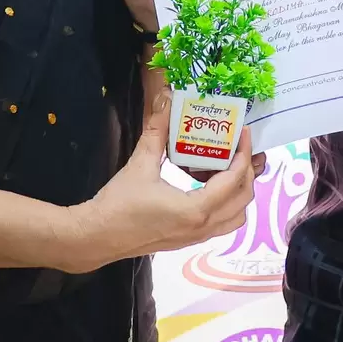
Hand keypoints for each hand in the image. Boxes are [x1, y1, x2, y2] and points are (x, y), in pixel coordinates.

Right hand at [64, 93, 262, 270]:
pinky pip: (221, 223)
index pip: (235, 179)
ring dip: (238, 192)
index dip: (244, 153)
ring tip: (226, 167)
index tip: (244, 133)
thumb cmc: (118, 204)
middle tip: (239, 147)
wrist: (96, 237)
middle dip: (247, 171)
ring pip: (236, 217)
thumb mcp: (140, 164)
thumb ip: (157, 132)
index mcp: (196, 209)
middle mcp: (203, 227)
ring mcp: (197, 237)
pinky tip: (208, 184)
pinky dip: (225, 204)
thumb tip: (165, 101)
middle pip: (243, 199)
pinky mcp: (188, 240)